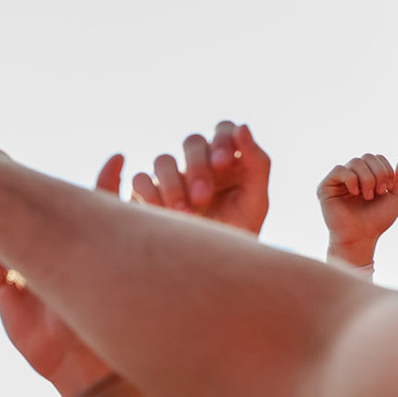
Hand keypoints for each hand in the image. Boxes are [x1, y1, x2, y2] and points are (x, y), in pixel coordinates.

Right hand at [0, 154, 121, 396]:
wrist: (81, 353)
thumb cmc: (101, 298)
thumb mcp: (102, 235)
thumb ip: (106, 193)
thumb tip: (120, 153)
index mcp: (60, 229)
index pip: (33, 195)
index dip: (18, 182)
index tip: (7, 167)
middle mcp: (38, 242)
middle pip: (4, 207)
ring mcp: (20, 262)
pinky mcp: (3, 285)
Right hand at [129, 122, 270, 235]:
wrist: (212, 269)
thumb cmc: (238, 233)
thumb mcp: (256, 200)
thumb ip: (257, 162)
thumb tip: (242, 127)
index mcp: (228, 160)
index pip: (223, 130)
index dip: (222, 140)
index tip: (223, 164)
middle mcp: (198, 164)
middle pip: (192, 142)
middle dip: (197, 166)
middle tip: (203, 196)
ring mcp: (171, 178)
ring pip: (163, 159)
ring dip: (173, 183)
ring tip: (184, 214)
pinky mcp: (147, 194)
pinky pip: (140, 180)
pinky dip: (150, 194)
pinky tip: (163, 214)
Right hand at [316, 153, 397, 266]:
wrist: (360, 237)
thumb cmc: (377, 220)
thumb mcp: (397, 198)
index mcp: (367, 176)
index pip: (377, 158)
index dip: (385, 170)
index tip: (386, 189)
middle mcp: (352, 175)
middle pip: (367, 156)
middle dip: (378, 173)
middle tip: (378, 192)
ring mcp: (338, 181)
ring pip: (355, 162)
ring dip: (367, 178)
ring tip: (367, 196)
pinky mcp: (326, 187)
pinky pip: (339, 170)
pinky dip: (351, 179)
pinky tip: (355, 192)